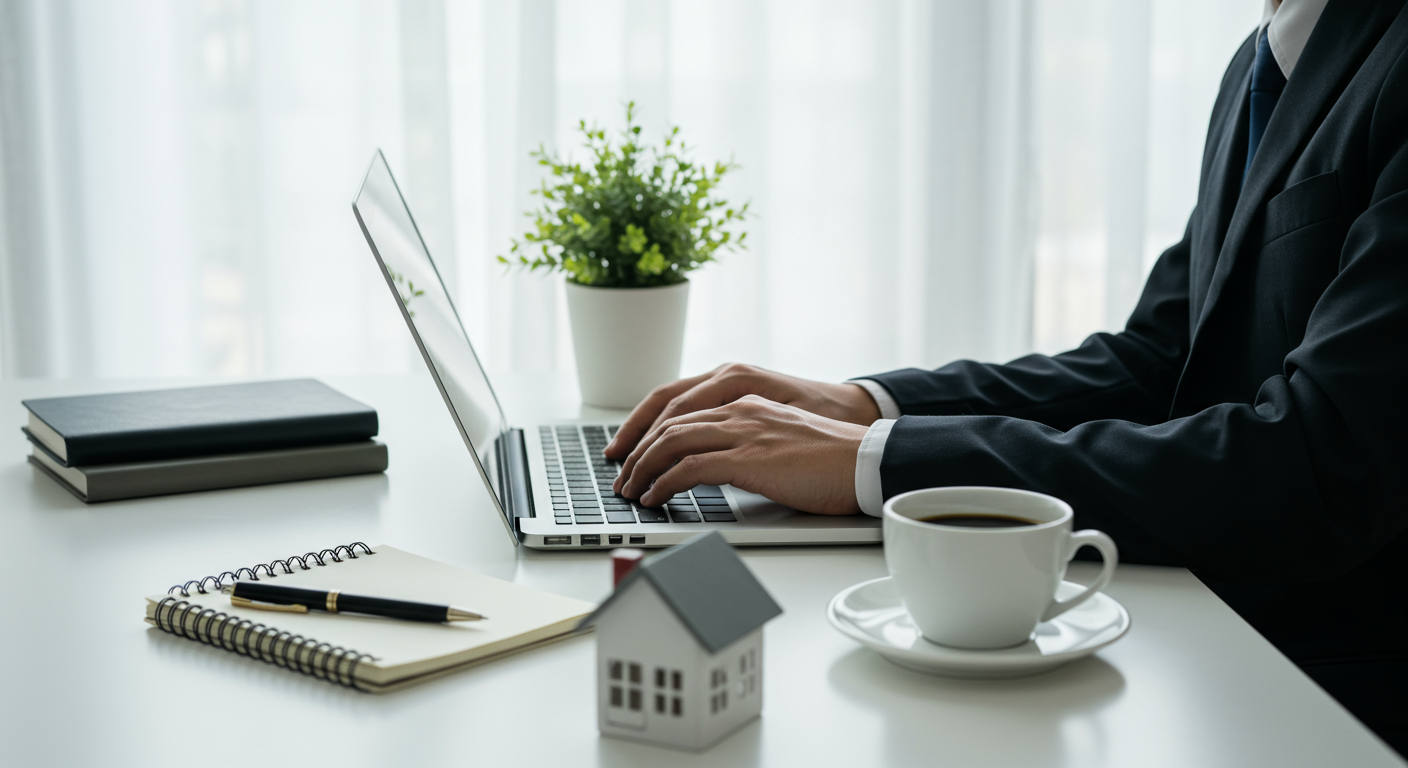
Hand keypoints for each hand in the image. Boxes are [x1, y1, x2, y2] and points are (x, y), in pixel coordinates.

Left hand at [612, 395, 868, 514]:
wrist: (867, 461)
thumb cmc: (833, 460)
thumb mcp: (783, 440)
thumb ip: (750, 442)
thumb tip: (720, 465)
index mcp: (747, 401)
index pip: (680, 407)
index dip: (647, 428)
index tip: (632, 450)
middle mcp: (740, 409)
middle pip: (668, 422)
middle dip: (637, 451)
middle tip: (623, 477)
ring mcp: (744, 431)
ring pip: (672, 442)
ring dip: (644, 469)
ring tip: (631, 491)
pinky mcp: (749, 459)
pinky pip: (689, 467)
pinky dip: (664, 484)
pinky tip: (655, 498)